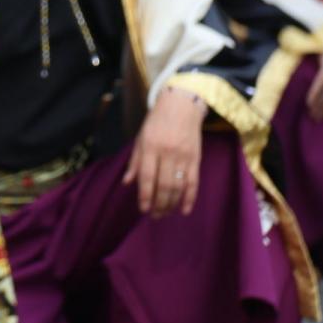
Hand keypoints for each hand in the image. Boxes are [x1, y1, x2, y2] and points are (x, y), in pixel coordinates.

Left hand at [123, 87, 207, 217]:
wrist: (181, 106)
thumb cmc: (156, 123)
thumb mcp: (140, 139)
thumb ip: (135, 162)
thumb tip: (127, 183)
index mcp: (150, 147)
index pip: (147, 177)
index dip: (145, 195)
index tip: (143, 209)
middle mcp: (167, 153)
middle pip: (164, 185)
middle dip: (159, 204)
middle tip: (154, 215)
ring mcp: (184, 157)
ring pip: (179, 187)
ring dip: (172, 204)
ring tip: (165, 213)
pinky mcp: (196, 159)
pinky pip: (194, 183)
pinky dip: (190, 198)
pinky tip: (184, 210)